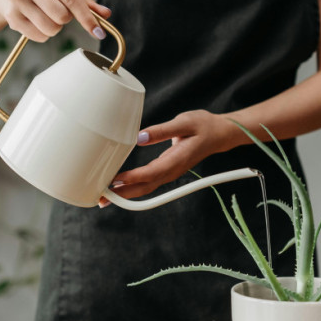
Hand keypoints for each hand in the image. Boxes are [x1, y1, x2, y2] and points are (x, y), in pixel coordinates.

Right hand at [0, 0, 110, 42]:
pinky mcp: (10, 16)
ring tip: (46, 16)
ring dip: (55, 28)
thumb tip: (106, 14)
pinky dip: (43, 34)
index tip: (98, 32)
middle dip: (65, 19)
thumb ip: (85, 2)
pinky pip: (39, 36)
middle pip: (62, 16)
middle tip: (57, 11)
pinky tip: (35, 21)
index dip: (87, 18)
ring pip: (51, 28)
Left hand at [102, 110, 235, 204]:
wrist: (219, 134)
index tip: (114, 180)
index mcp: (176, 160)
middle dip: (122, 194)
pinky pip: (148, 182)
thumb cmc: (203, 126)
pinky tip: (120, 185)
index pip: (150, 173)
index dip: (132, 178)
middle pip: (144, 187)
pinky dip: (132, 186)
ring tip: (104, 196)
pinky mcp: (167, 170)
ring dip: (125, 193)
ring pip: (145, 187)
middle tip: (101, 198)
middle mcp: (171, 171)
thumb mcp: (184, 122)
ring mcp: (169, 172)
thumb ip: (161, 130)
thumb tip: (139, 138)